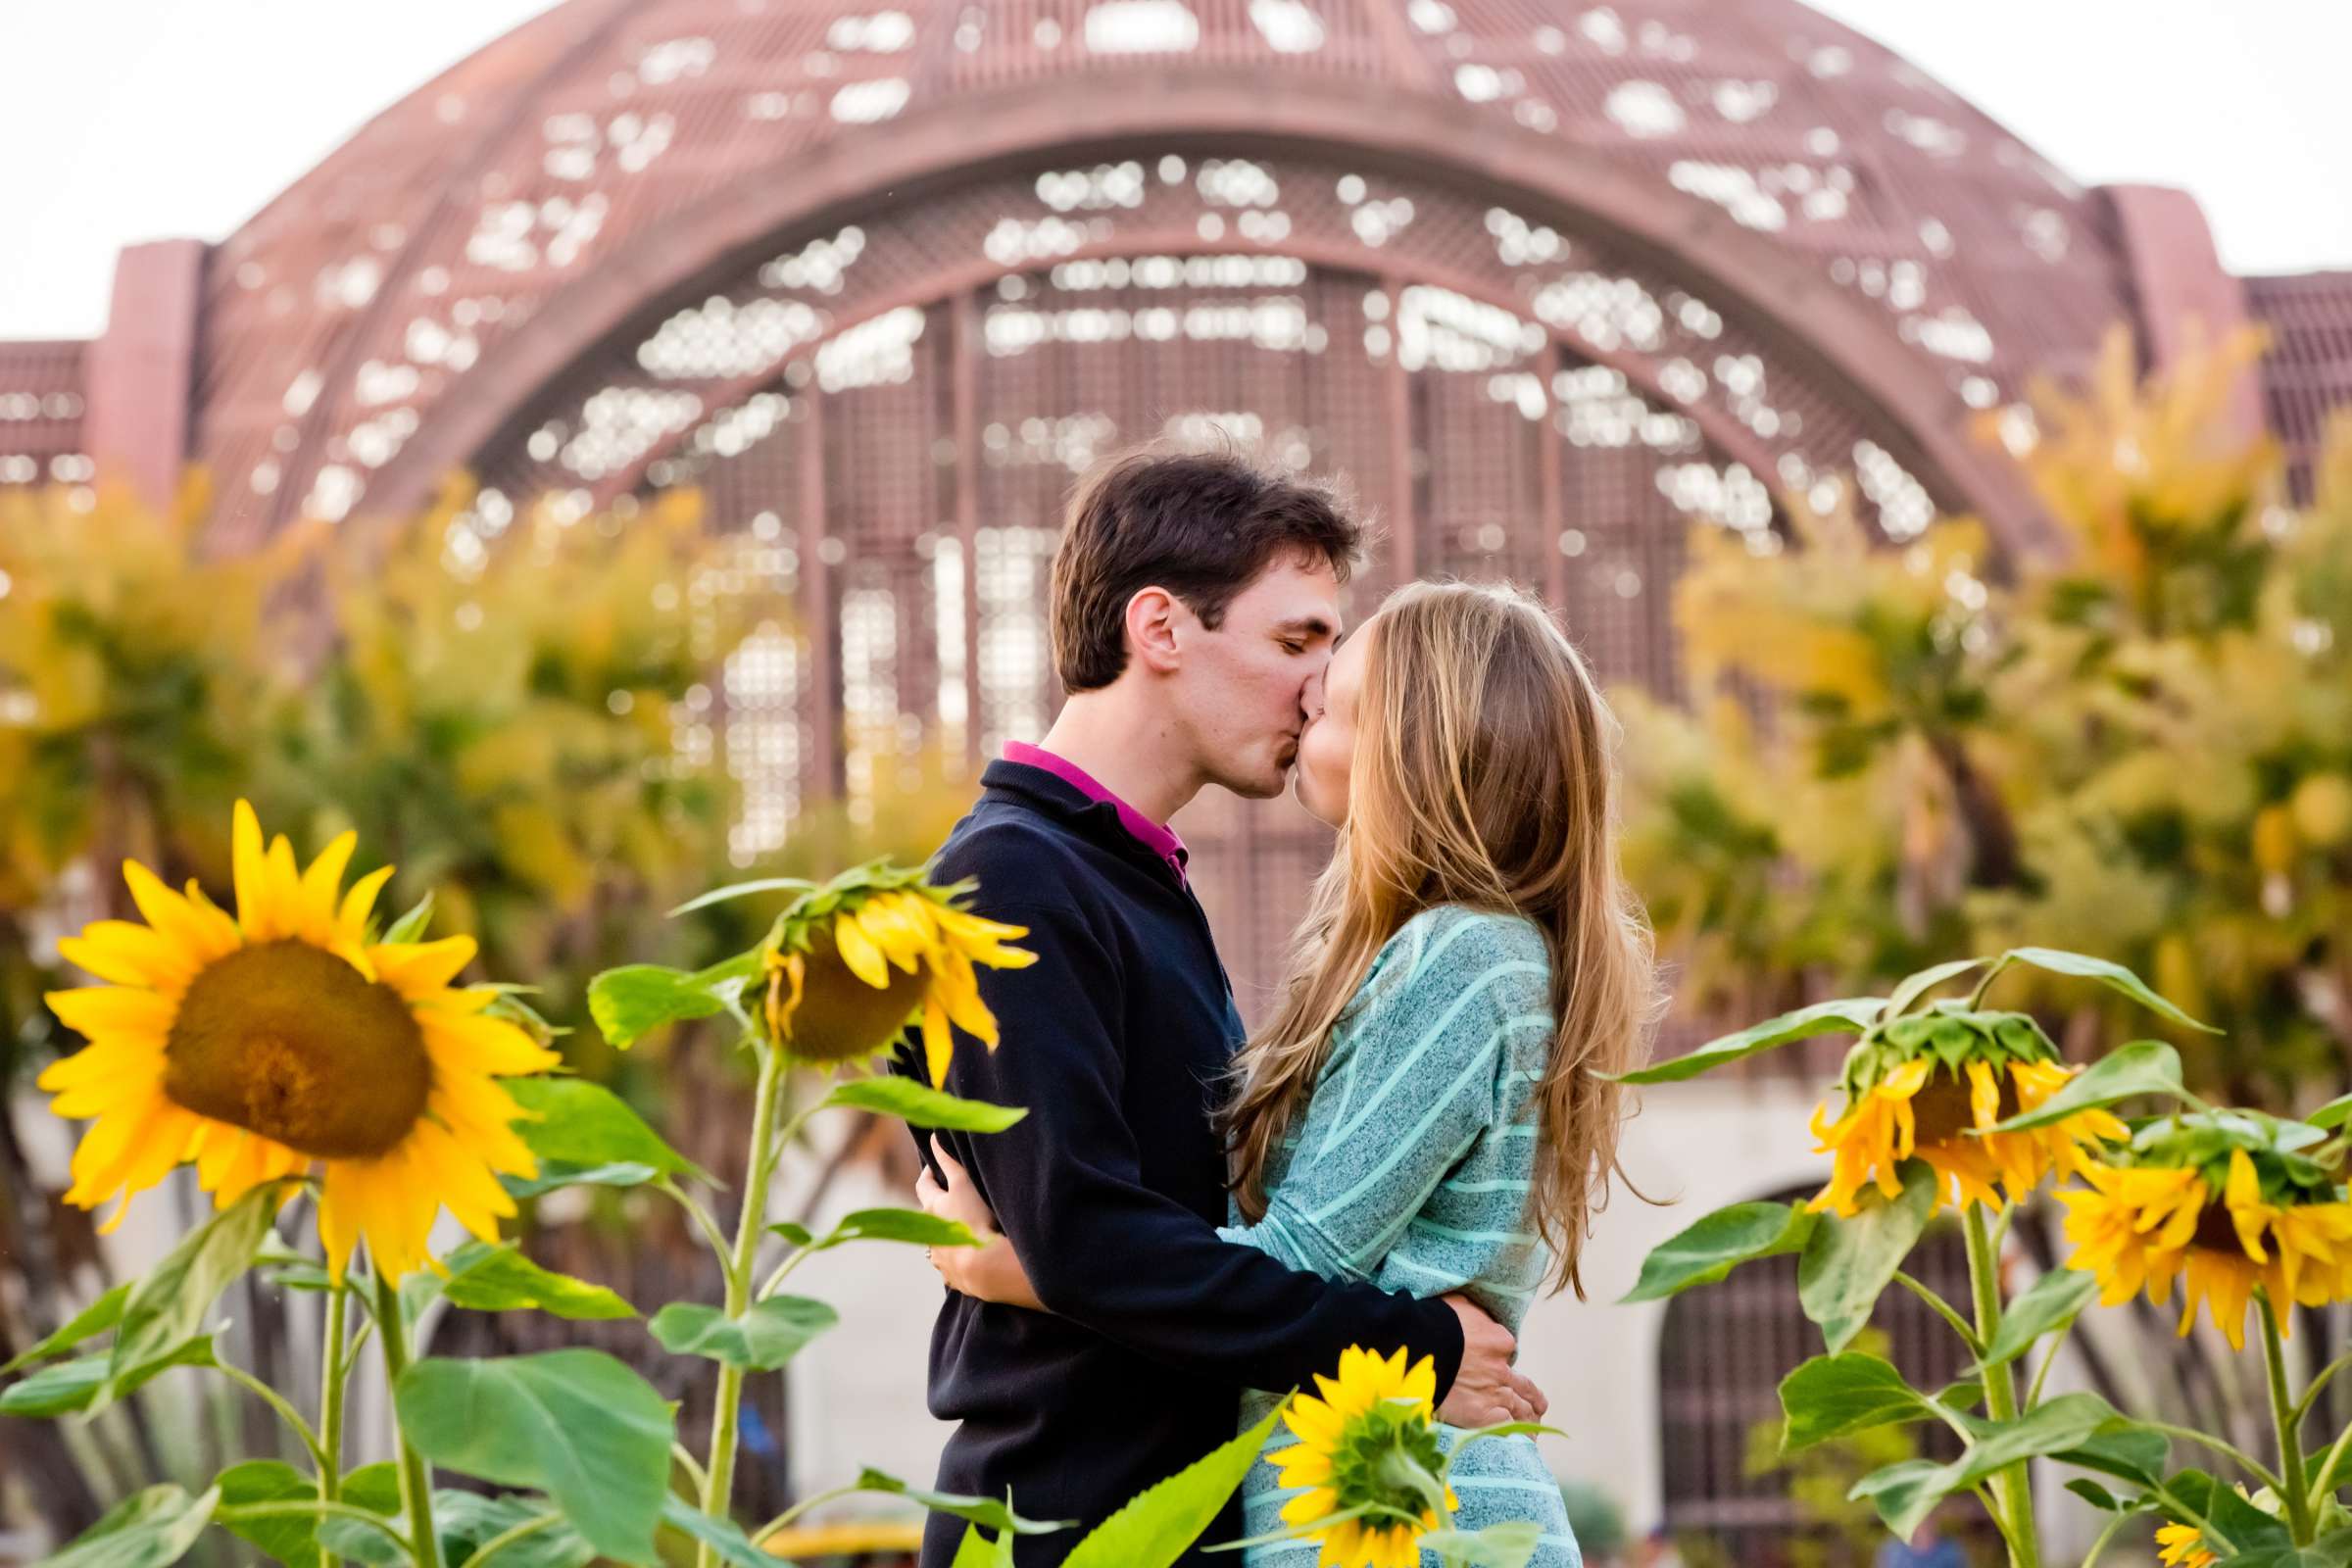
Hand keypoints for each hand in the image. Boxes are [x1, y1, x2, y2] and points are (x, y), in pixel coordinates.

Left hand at [914, 1138, 1046, 1311]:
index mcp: (932, 1208)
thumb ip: (949, 1162)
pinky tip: (968, 1257)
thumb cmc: (974, 1220)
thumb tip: (933, 1138)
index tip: (934, 1167)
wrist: (984, 1266)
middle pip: (930, 1214)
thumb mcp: (963, 1184)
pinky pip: (951, 1265)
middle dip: (938, 1204)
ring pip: (938, 1241)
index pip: (924, 1185)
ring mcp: (939, 1257)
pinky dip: (956, 1258)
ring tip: (964, 1229)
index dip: (929, 1173)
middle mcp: (930, 1233)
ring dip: (946, 1234)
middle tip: (953, 1196)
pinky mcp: (952, 1275)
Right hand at [1434, 1295, 1548, 1427]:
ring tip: (1535, 1426)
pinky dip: (1515, 1432)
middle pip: (1523, 1385)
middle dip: (1533, 1396)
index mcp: (1498, 1340)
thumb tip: (1472, 1312)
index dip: (1502, 1357)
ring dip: (1529, 1417)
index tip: (1498, 1363)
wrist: (1419, 1349)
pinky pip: (1506, 1426)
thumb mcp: (1458, 1305)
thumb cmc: (1433, 1323)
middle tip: (1540, 1405)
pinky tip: (1521, 1440)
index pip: (1507, 1350)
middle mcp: (1501, 1369)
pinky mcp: (1482, 1415)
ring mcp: (1494, 1393)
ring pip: (1520, 1407)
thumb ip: (1473, 1312)